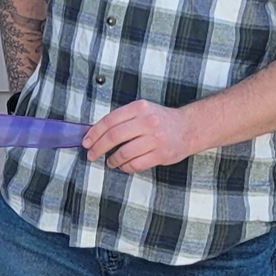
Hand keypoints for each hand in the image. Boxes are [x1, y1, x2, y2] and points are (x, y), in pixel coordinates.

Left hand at [83, 101, 208, 173]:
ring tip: (109, 162)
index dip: (94, 133)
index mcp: (139, 108)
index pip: (110, 120)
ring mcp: (155, 139)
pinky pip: (136, 164)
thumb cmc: (160, 120)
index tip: (86, 141)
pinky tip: (122, 166)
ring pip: (124, 153)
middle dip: (98, 147)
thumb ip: (122, 119)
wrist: (189, 128)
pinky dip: (125, 167)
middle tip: (91, 154)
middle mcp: (147, 121)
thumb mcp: (142, 111)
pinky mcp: (161, 154)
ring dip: (112, 160)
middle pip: (114, 136)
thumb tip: (95, 133)